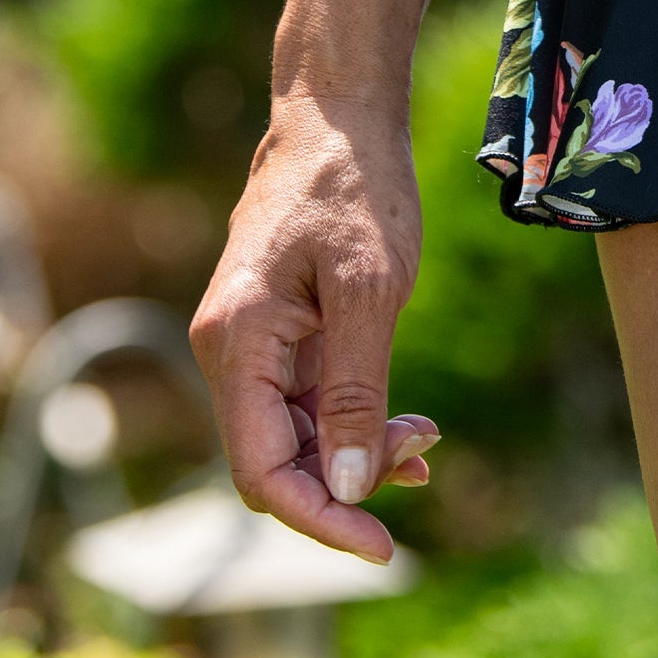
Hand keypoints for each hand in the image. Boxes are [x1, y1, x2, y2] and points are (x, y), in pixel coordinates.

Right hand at [190, 90, 439, 565]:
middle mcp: (231, 352)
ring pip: (298, 436)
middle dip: (350, 480)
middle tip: (424, 453)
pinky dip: (355, 420)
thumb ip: (356, 390)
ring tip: (426, 437)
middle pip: (279, 461)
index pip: (263, 472)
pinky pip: (310, 401)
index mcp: (237, 344)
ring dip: (358, 451)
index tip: (384, 546)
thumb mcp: (370, 290)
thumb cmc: (355, 187)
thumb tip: (347, 487)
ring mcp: (254, 343)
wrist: (340, 111)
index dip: (320, 520)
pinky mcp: (281, 331)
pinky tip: (406, 427)